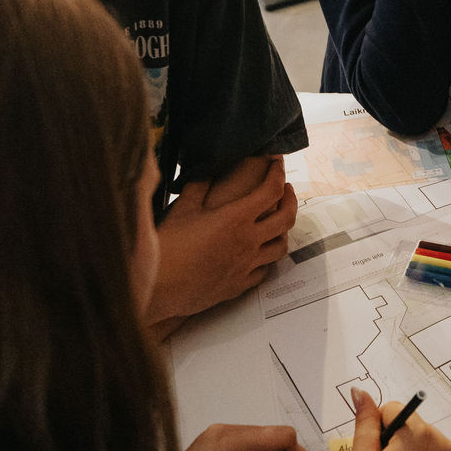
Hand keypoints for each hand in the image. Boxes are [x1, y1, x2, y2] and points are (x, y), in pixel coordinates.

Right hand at [150, 158, 295, 325]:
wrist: (159, 287)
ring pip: (281, 247)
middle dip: (291, 199)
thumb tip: (207, 169)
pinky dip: (267, 259)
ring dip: (284, 231)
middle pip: (286, 218)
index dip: (277, 173)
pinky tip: (260, 255)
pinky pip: (265, 271)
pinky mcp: (240, 285)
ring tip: (277, 223)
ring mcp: (247, 265)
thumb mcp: (183, 209)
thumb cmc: (168, 247)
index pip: (271, 190)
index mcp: (236, 218)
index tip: (276, 164)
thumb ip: (198, 185)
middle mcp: (248, 241)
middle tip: (286, 189)